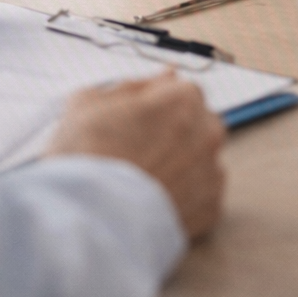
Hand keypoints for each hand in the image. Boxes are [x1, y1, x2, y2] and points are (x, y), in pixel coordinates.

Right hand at [47, 73, 226, 239]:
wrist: (87, 219)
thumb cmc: (85, 155)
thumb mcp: (91, 100)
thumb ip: (133, 85)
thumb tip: (163, 77)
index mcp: (184, 98)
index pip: (179, 90)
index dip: (155, 105)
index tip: (134, 122)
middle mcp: (208, 132)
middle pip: (196, 123)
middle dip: (174, 132)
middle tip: (137, 151)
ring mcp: (212, 173)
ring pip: (200, 160)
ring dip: (180, 165)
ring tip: (143, 180)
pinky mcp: (210, 211)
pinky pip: (201, 195)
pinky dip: (183, 197)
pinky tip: (153, 201)